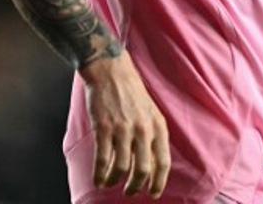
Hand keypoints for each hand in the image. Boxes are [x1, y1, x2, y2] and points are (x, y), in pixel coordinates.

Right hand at [81, 52, 170, 197]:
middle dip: (136, 187)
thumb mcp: (151, 113)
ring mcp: (123, 129)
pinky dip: (100, 174)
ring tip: (109, 183)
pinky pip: (103, 159)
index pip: (163, 162)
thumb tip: (152, 165)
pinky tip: (98, 179)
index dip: (159, 182)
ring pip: (122, 168)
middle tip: (130, 192)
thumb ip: (152, 136)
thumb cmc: (131, 93)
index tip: (154, 194)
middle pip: (143, 170)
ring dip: (115, 181)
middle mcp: (143, 129)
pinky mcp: (104, 128)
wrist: (111, 71)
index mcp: (158, 126)